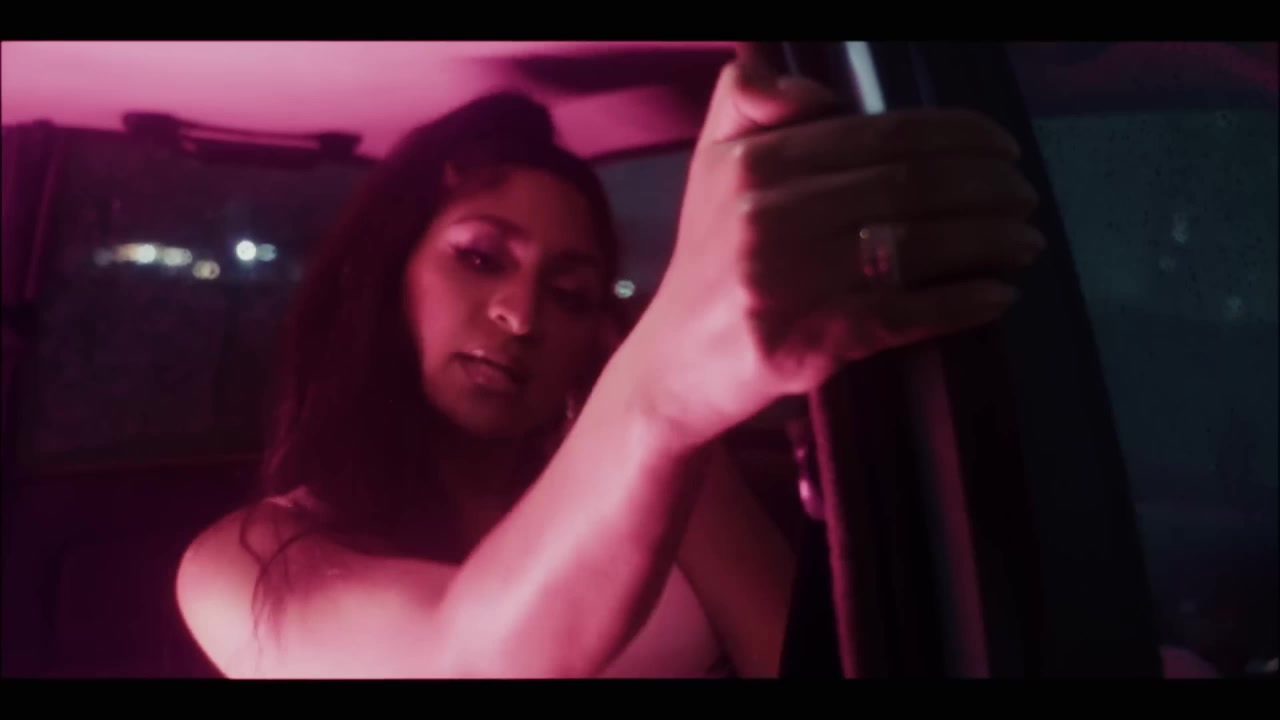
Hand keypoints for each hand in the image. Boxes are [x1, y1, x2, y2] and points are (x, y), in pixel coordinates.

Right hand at [624, 46, 1042, 448]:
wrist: (671, 367)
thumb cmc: (709, 265)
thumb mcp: (712, 168)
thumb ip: (749, 103)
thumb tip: (803, 79)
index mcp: (755, 166)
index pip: (880, 136)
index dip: (957, 136)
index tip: (1001, 146)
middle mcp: (768, 217)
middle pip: (907, 187)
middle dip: (986, 187)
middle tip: (1025, 195)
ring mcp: (788, 283)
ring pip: (914, 247)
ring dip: (988, 240)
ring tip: (1026, 240)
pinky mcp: (806, 344)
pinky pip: (903, 314)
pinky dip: (961, 302)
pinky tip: (999, 295)